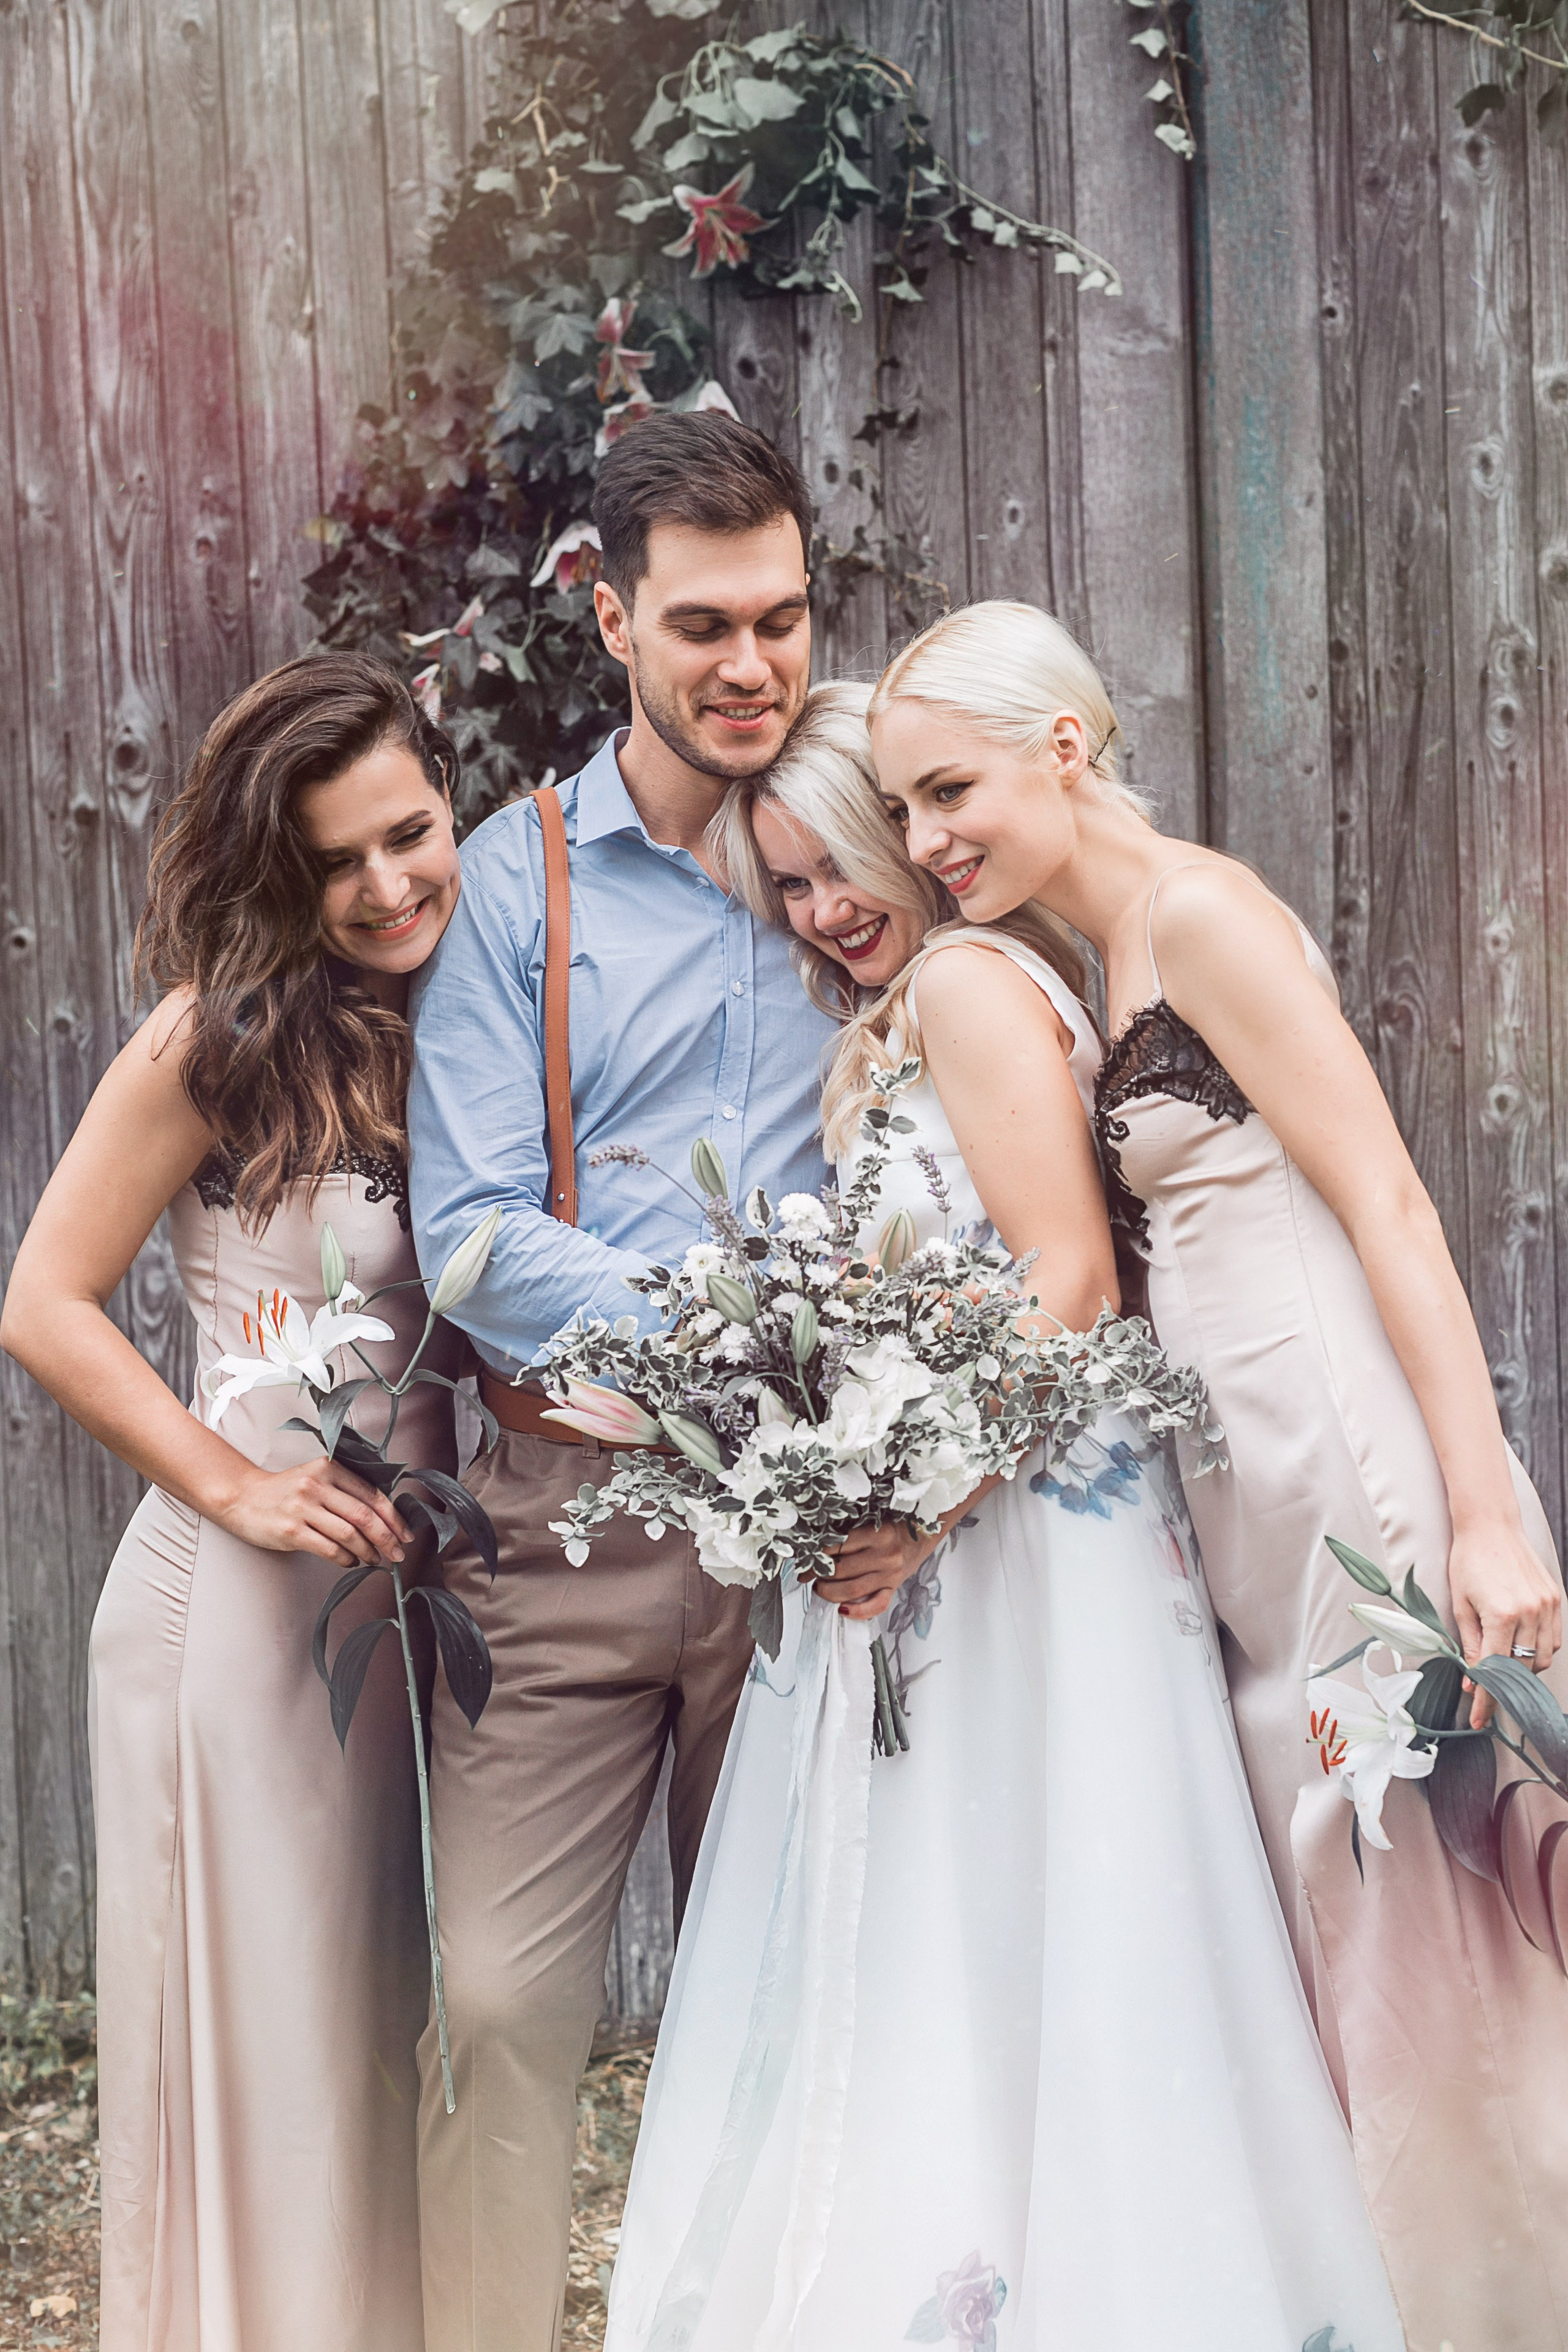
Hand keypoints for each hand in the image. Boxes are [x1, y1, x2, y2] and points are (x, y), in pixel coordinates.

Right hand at [218, 1457, 410, 1569]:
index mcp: (329, 1468)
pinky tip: (351, 1562)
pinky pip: (329, 1549)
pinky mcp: (290, 1531)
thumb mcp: (317, 1478)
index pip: (372, 1494)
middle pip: (364, 1516)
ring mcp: (302, 1508)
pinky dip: (346, 1559)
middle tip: (398, 1554)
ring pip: (349, 1534)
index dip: (393, 1518)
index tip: (406, 1535)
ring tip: (375, 1560)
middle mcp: (317, 1485)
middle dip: (387, 1538)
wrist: (242, 1498)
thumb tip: (385, 1518)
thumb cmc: (285, 1491)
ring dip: (368, 1551)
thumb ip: (345, 1491)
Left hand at [809, 1518, 940, 1621]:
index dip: (816, 1556)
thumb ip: (849, 1534)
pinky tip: (842, 1610)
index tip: (805, 1561)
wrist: (922, 1535)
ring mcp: (890, 1574)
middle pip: (841, 1570)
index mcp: (877, 1534)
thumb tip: (816, 1548)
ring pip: (852, 1589)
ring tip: (820, 1588)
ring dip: (829, 1592)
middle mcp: (885, 1555)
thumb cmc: (891, 1527)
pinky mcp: (894, 1588)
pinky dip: (857, 1612)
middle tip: (808, 1576)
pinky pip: (876, 1606)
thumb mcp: (871, 1522)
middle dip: (819, 1575)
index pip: (838, 1547)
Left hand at [1449, 1515, 1562, 1728]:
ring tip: (1503, 1662)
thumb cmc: (1469, 1561)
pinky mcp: (1557, 1599)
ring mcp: (1547, 1606)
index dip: (1486, 1700)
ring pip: (1542, 1659)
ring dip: (1523, 1669)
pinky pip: (1553, 1640)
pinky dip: (1539, 1651)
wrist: (1491, 1525)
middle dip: (1504, 1687)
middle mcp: (1529, 1612)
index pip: (1494, 1671)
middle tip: (1488, 1695)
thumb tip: (1471, 1681)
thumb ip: (1469, 1645)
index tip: (1479, 1720)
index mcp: (1501, 1615)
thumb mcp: (1460, 1605)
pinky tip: (1522, 1646)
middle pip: (1521, 1669)